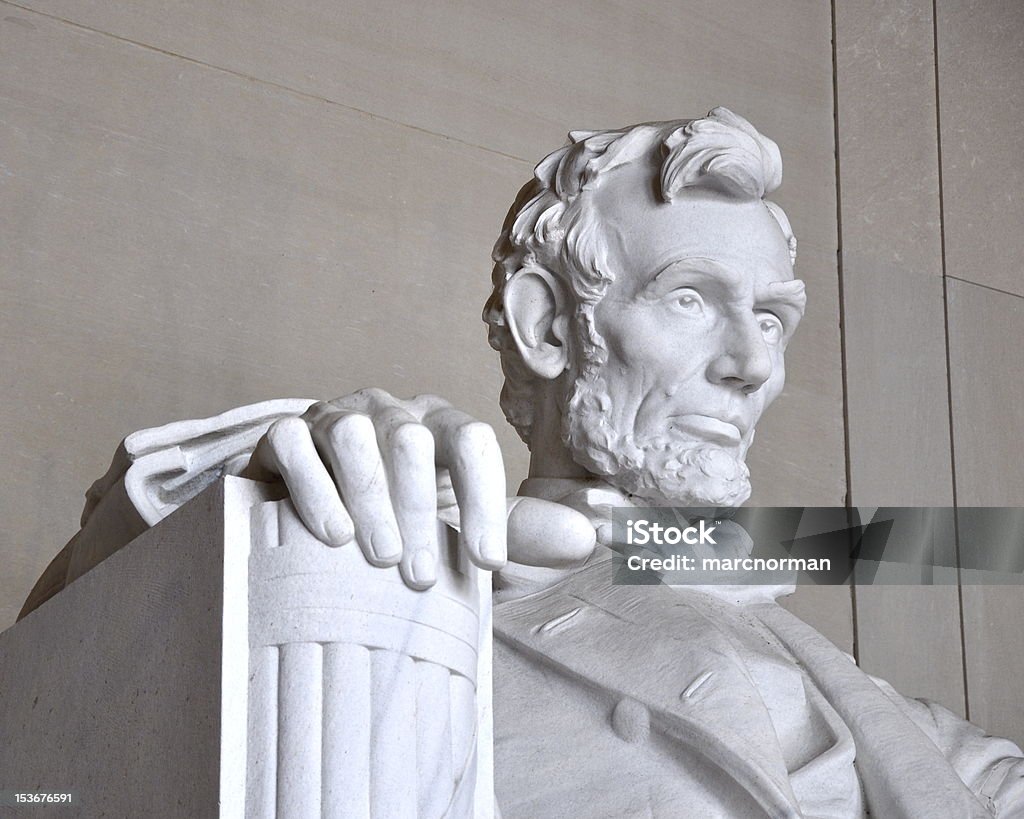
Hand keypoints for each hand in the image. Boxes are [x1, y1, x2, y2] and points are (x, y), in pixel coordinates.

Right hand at [242, 389, 594, 588]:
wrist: (316, 529)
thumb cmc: (404, 529)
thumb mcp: (463, 532)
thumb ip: (521, 534)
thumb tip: (587, 538)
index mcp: (442, 429)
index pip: (473, 441)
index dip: (485, 499)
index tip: (486, 562)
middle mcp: (391, 415)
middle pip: (413, 439)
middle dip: (421, 509)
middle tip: (422, 577)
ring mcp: (336, 419)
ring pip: (354, 435)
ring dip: (371, 498)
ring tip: (380, 558)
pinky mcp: (284, 436)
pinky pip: (295, 444)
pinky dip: (314, 488)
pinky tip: (330, 536)